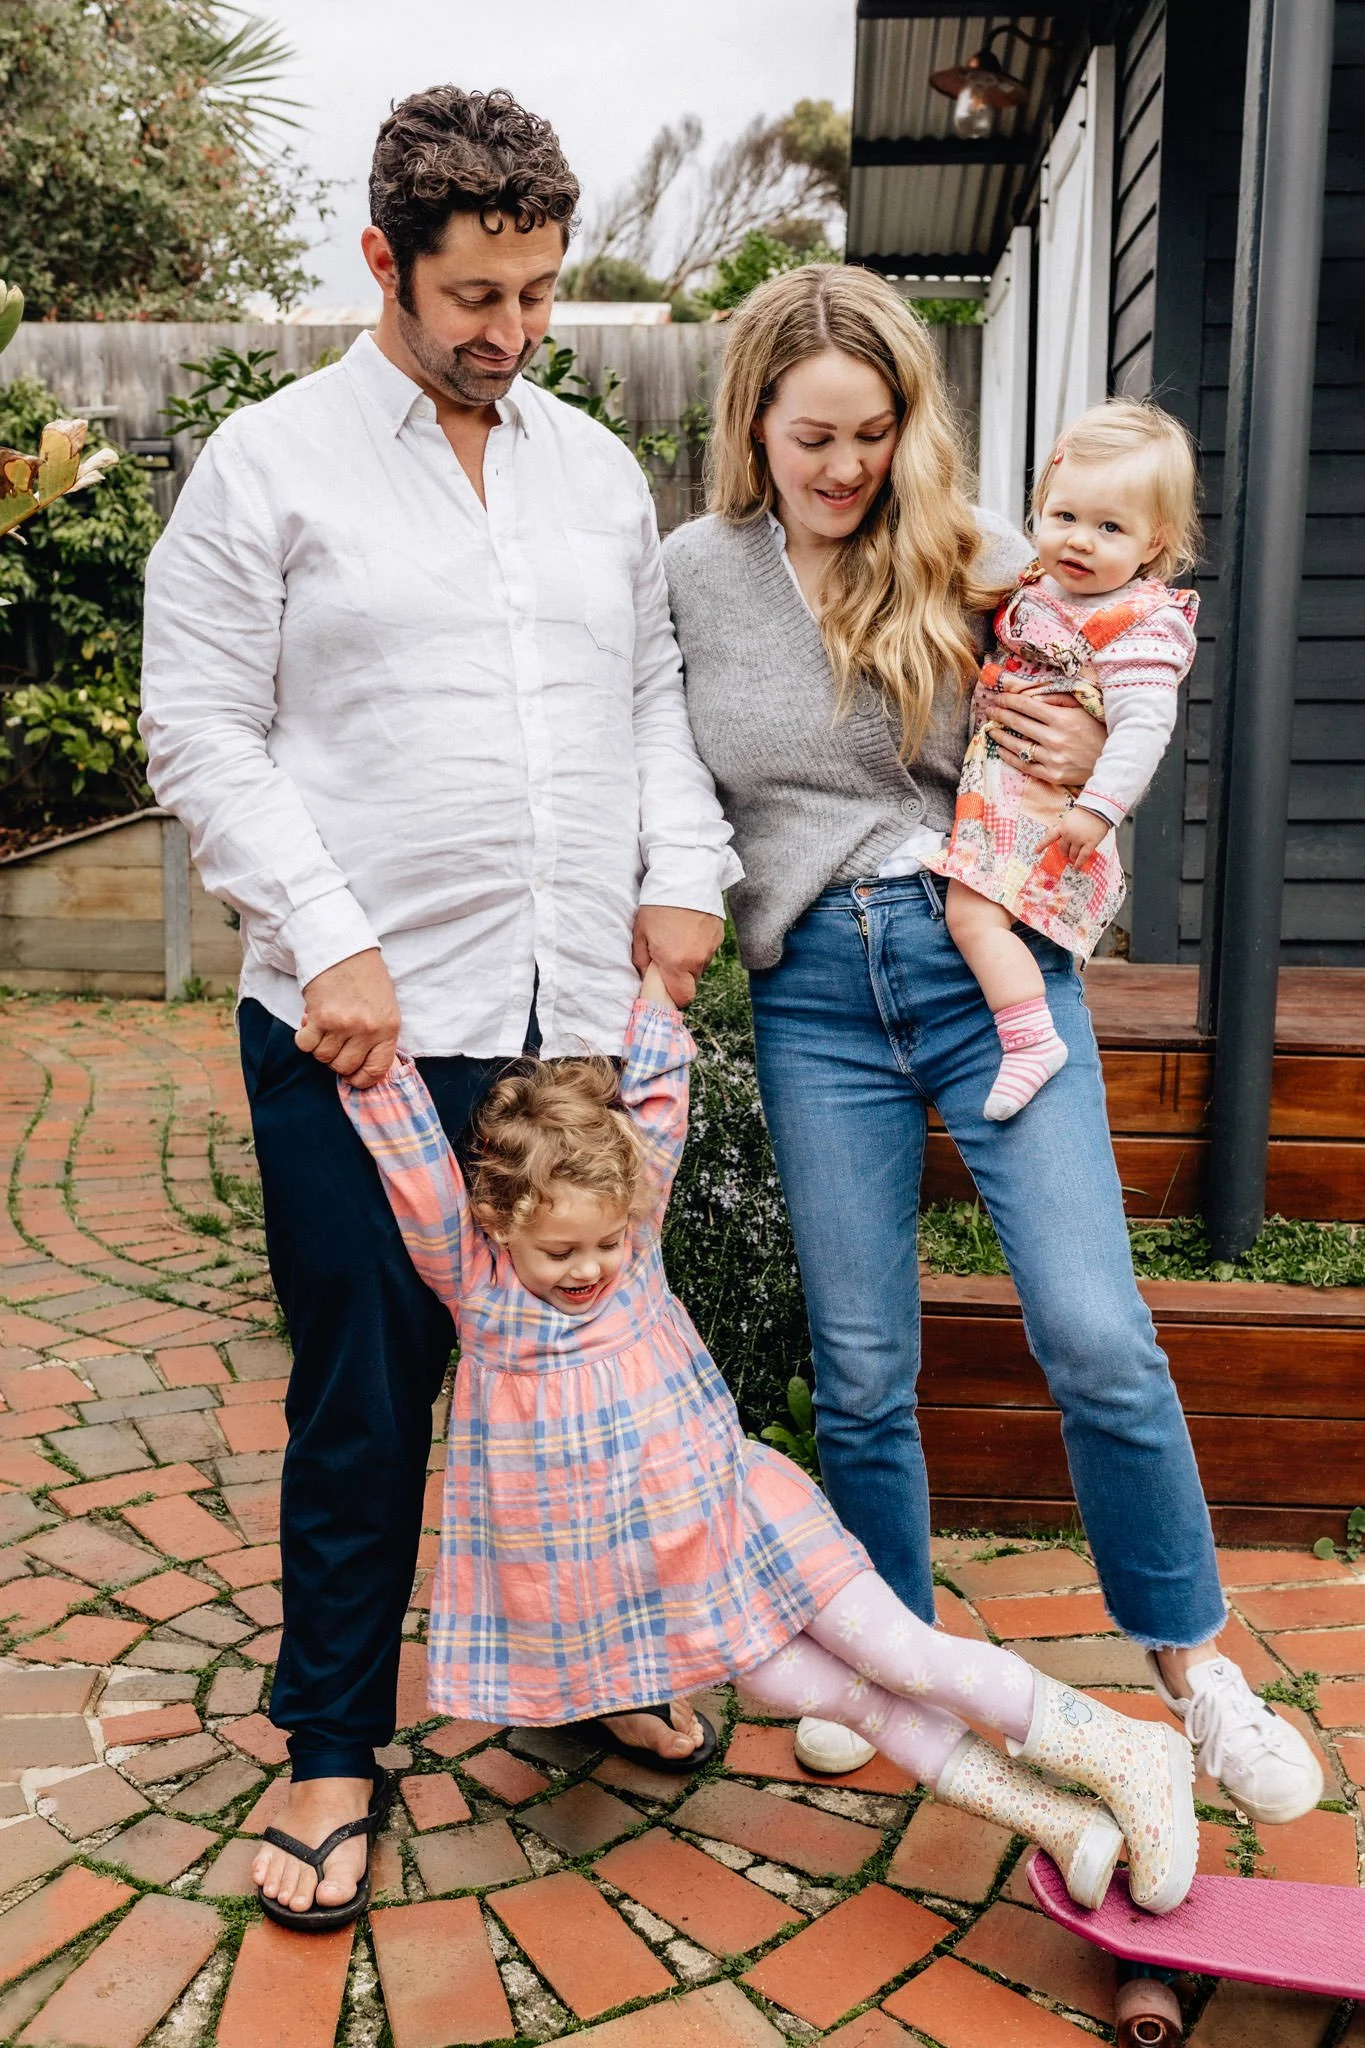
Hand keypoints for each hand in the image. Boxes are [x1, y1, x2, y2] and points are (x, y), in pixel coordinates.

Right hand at [296, 948, 400, 1085]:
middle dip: (336, 1061)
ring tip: (324, 1027)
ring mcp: (343, 1024)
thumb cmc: (365, 977)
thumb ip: (379, 1036)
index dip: (362, 1079)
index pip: (377, 1070)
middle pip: (344, 1066)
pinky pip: (306, 1044)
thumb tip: (365, 1067)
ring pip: (323, 1056)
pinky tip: (310, 1022)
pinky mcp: (320, 1017)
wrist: (342, 949)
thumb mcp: (385, 1007)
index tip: (353, 1078)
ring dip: (319, 1046)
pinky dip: (304, 1037)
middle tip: (334, 1044)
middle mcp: (367, 1029)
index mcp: (388, 1028)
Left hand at [630, 906, 723, 1006]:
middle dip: (680, 976)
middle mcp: (697, 960)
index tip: (665, 988)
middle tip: (667, 958)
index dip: (674, 996)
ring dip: (690, 960)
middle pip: (691, 981)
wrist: (685, 877)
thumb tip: (646, 974)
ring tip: (678, 939)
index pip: (683, 997)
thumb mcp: (640, 933)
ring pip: (700, 966)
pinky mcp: (718, 936)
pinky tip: (689, 930)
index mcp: (675, 963)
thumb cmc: (658, 905)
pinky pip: (708, 950)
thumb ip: (642, 960)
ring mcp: (710, 948)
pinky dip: (699, 946)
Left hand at [991, 691, 1105, 786]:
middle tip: (989, 710)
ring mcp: (1053, 759)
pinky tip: (1001, 749)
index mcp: (1062, 718)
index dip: (1008, 700)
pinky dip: (1010, 757)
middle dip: (1000, 714)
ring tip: (991, 729)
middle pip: (1018, 723)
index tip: (998, 698)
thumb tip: (1030, 693)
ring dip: (1000, 736)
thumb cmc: (1097, 729)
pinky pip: (1025, 765)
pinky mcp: (1053, 776)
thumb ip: (1057, 699)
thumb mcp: (1082, 707)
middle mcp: (1055, 739)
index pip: (1026, 706)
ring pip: (1018, 745)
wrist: (1115, 759)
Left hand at [1040, 804, 1111, 863]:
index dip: (1042, 845)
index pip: (1049, 837)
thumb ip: (1065, 828)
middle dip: (1064, 853)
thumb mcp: (1070, 818)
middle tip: (1066, 855)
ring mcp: (1079, 839)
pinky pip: (1082, 856)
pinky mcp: (1090, 843)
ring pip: (1072, 854)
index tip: (1035, 852)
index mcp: (1062, 826)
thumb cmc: (1086, 812)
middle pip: (1062, 849)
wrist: (1099, 808)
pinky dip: (1079, 863)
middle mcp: (1068, 834)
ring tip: (1073, 859)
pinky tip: (1077, 867)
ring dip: (1072, 858)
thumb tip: (1064, 842)